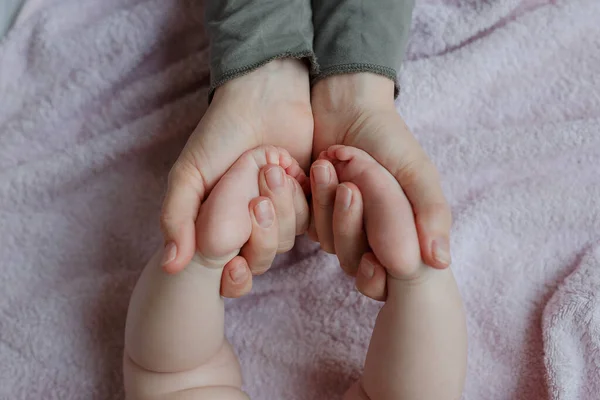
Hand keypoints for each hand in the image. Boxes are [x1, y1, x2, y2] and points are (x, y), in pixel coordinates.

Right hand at [160, 59, 312, 276]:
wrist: (263, 97)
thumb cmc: (220, 135)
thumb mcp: (189, 175)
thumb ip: (177, 218)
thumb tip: (171, 267)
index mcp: (219, 226)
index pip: (230, 273)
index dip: (234, 279)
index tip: (234, 265)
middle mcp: (250, 224)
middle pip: (263, 258)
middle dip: (262, 234)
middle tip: (256, 200)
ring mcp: (279, 211)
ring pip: (289, 238)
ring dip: (282, 208)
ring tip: (272, 169)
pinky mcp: (308, 196)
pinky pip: (314, 218)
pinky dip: (303, 198)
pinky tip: (294, 170)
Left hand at [310, 73, 451, 277]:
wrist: (349, 108)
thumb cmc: (389, 140)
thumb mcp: (417, 173)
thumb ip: (430, 213)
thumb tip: (440, 263)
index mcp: (400, 233)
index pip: (387, 275)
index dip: (377, 276)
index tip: (373, 260)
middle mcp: (370, 236)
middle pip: (353, 260)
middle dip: (349, 225)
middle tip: (349, 187)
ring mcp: (339, 224)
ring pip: (328, 241)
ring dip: (326, 206)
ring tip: (326, 165)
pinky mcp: (312, 212)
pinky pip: (305, 223)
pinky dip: (308, 200)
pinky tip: (313, 169)